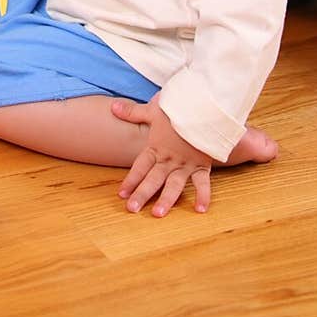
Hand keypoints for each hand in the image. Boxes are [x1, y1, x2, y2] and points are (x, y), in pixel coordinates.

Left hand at [111, 97, 211, 216]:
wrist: (204, 103)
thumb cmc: (178, 105)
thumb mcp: (154, 109)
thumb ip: (133, 112)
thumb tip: (112, 108)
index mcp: (156, 147)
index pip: (140, 167)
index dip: (130, 180)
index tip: (121, 194)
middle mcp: (169, 159)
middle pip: (153, 179)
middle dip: (142, 194)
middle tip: (132, 209)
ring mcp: (186, 164)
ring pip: (174, 185)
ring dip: (166, 199)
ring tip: (158, 213)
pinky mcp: (202, 164)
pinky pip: (203, 182)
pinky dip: (203, 195)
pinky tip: (200, 210)